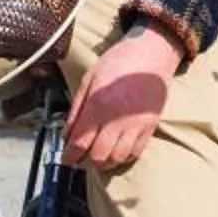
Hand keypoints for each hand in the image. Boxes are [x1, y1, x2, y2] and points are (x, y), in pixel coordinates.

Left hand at [65, 26, 180, 170]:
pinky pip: (134, 153)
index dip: (69, 156)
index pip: (80, 143)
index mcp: (99, 105)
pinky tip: (114, 151)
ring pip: (116, 159)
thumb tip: (66, 134)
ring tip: (96, 157)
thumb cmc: (119, 62)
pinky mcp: (150, 127)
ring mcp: (136, 125)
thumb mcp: (89, 79)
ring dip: (103, 163)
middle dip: (84, 162)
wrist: (152, 53)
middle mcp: (118, 119)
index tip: (66, 158)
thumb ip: (76, 109)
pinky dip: (122, 158)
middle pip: (97, 156)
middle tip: (78, 159)